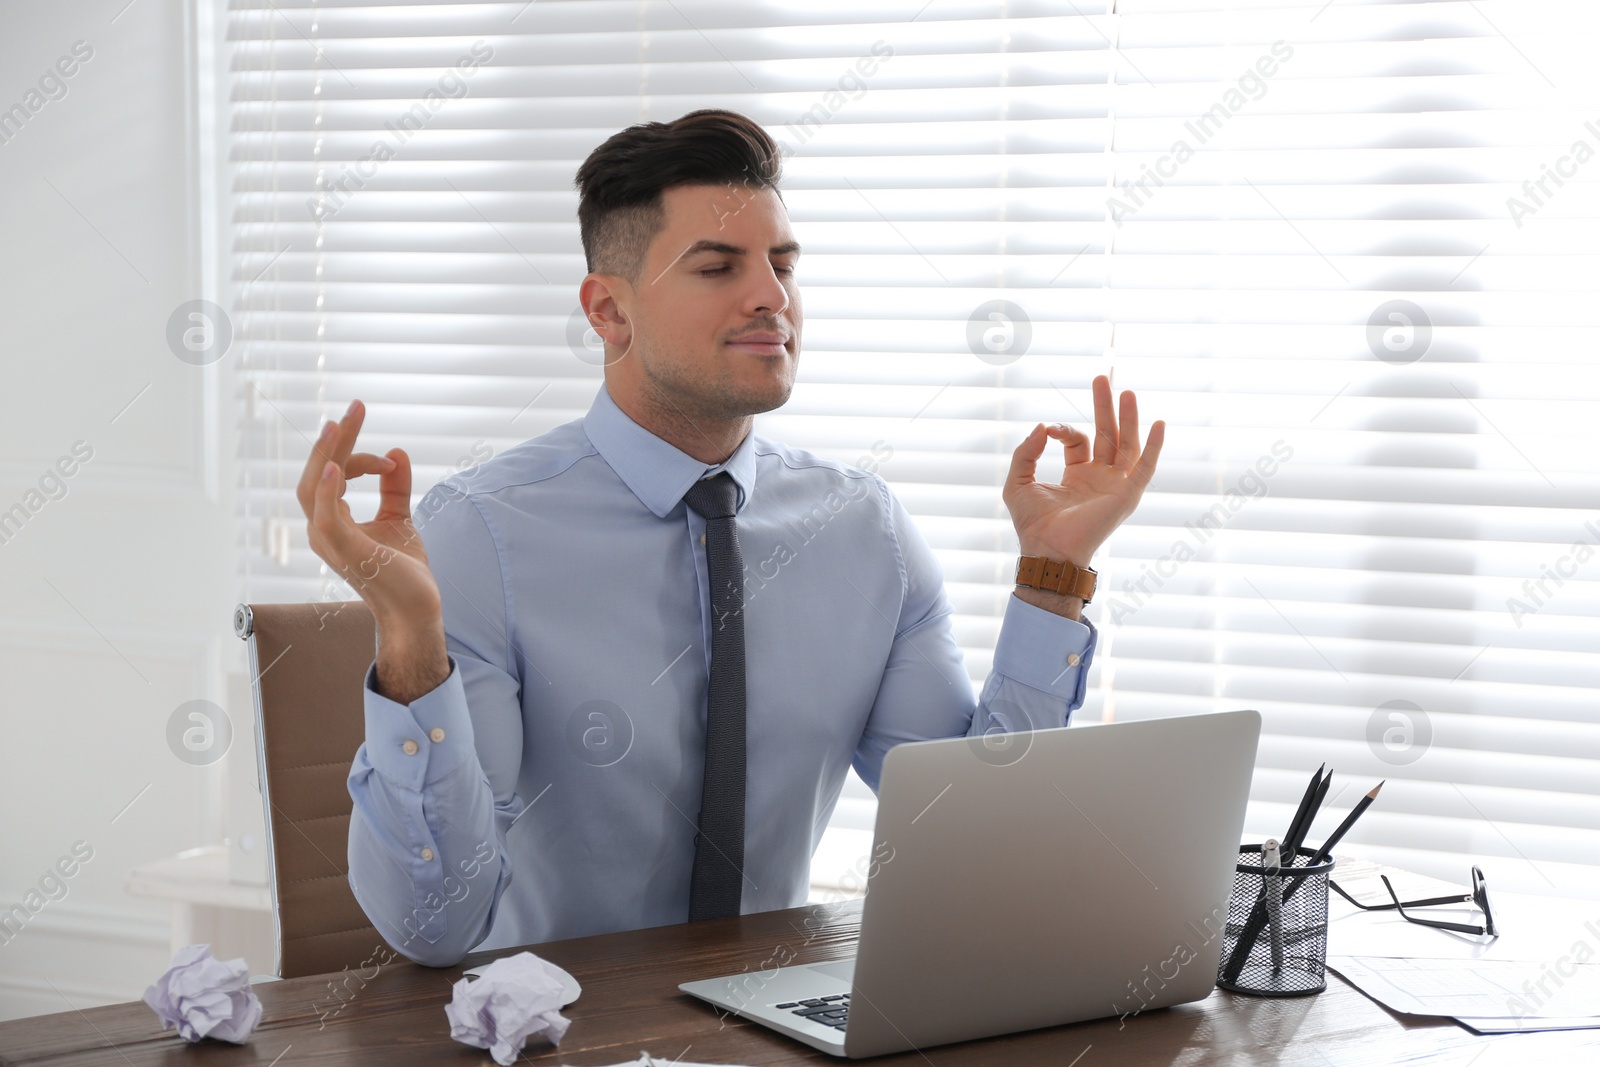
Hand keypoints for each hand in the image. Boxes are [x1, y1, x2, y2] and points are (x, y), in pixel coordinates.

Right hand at [296, 399, 441, 630]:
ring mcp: (331, 542)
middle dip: (335, 438)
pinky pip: (324, 517)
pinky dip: (326, 490)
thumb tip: (397, 451)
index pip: (333, 474)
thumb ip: (395, 487)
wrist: (416, 609)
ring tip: (338, 424)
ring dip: (326, 453)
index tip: (391, 461)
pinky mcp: (346, 552)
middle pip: (316, 473)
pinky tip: (334, 466)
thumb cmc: (403, 571)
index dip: (360, 458)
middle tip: (357, 407)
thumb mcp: (399, 519)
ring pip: (313, 489)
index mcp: (332, 522)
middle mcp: (323, 530)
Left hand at [1004, 375, 1164, 566]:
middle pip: (1108, 434)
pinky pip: (1146, 468)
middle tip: (1102, 378)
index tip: (1048, 430)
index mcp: (1078, 475)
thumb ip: (1026, 452)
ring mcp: (1115, 485)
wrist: (1047, 550)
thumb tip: (1041, 427)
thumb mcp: (1018, 481)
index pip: (1079, 440)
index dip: (1064, 429)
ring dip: (1128, 418)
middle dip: (1105, 407)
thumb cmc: (1032, 524)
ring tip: (1126, 391)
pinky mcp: (1127, 495)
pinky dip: (1154, 447)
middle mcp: (1100, 478)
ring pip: (1127, 445)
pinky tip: (1160, 425)